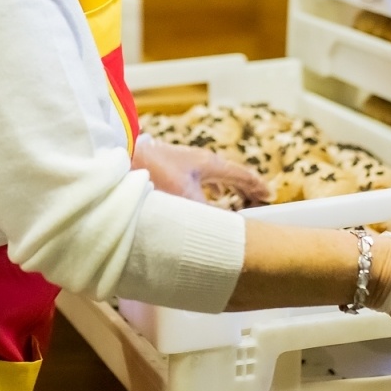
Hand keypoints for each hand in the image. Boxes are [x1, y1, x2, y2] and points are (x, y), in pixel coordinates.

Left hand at [132, 137, 271, 205]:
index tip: (270, 196)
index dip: (257, 187)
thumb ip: (209, 217)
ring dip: (223, 191)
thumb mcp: (188, 201)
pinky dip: (204, 192)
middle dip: (242, 189)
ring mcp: (181, 162)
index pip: (241, 175)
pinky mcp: (165, 168)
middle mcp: (198, 160)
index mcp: (210, 163)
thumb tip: (226, 230)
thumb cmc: (155, 177)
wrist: (120, 160)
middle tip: (255, 202)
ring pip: (210, 178)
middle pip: (228, 175)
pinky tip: (197, 202)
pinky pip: (194, 181)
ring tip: (231, 203)